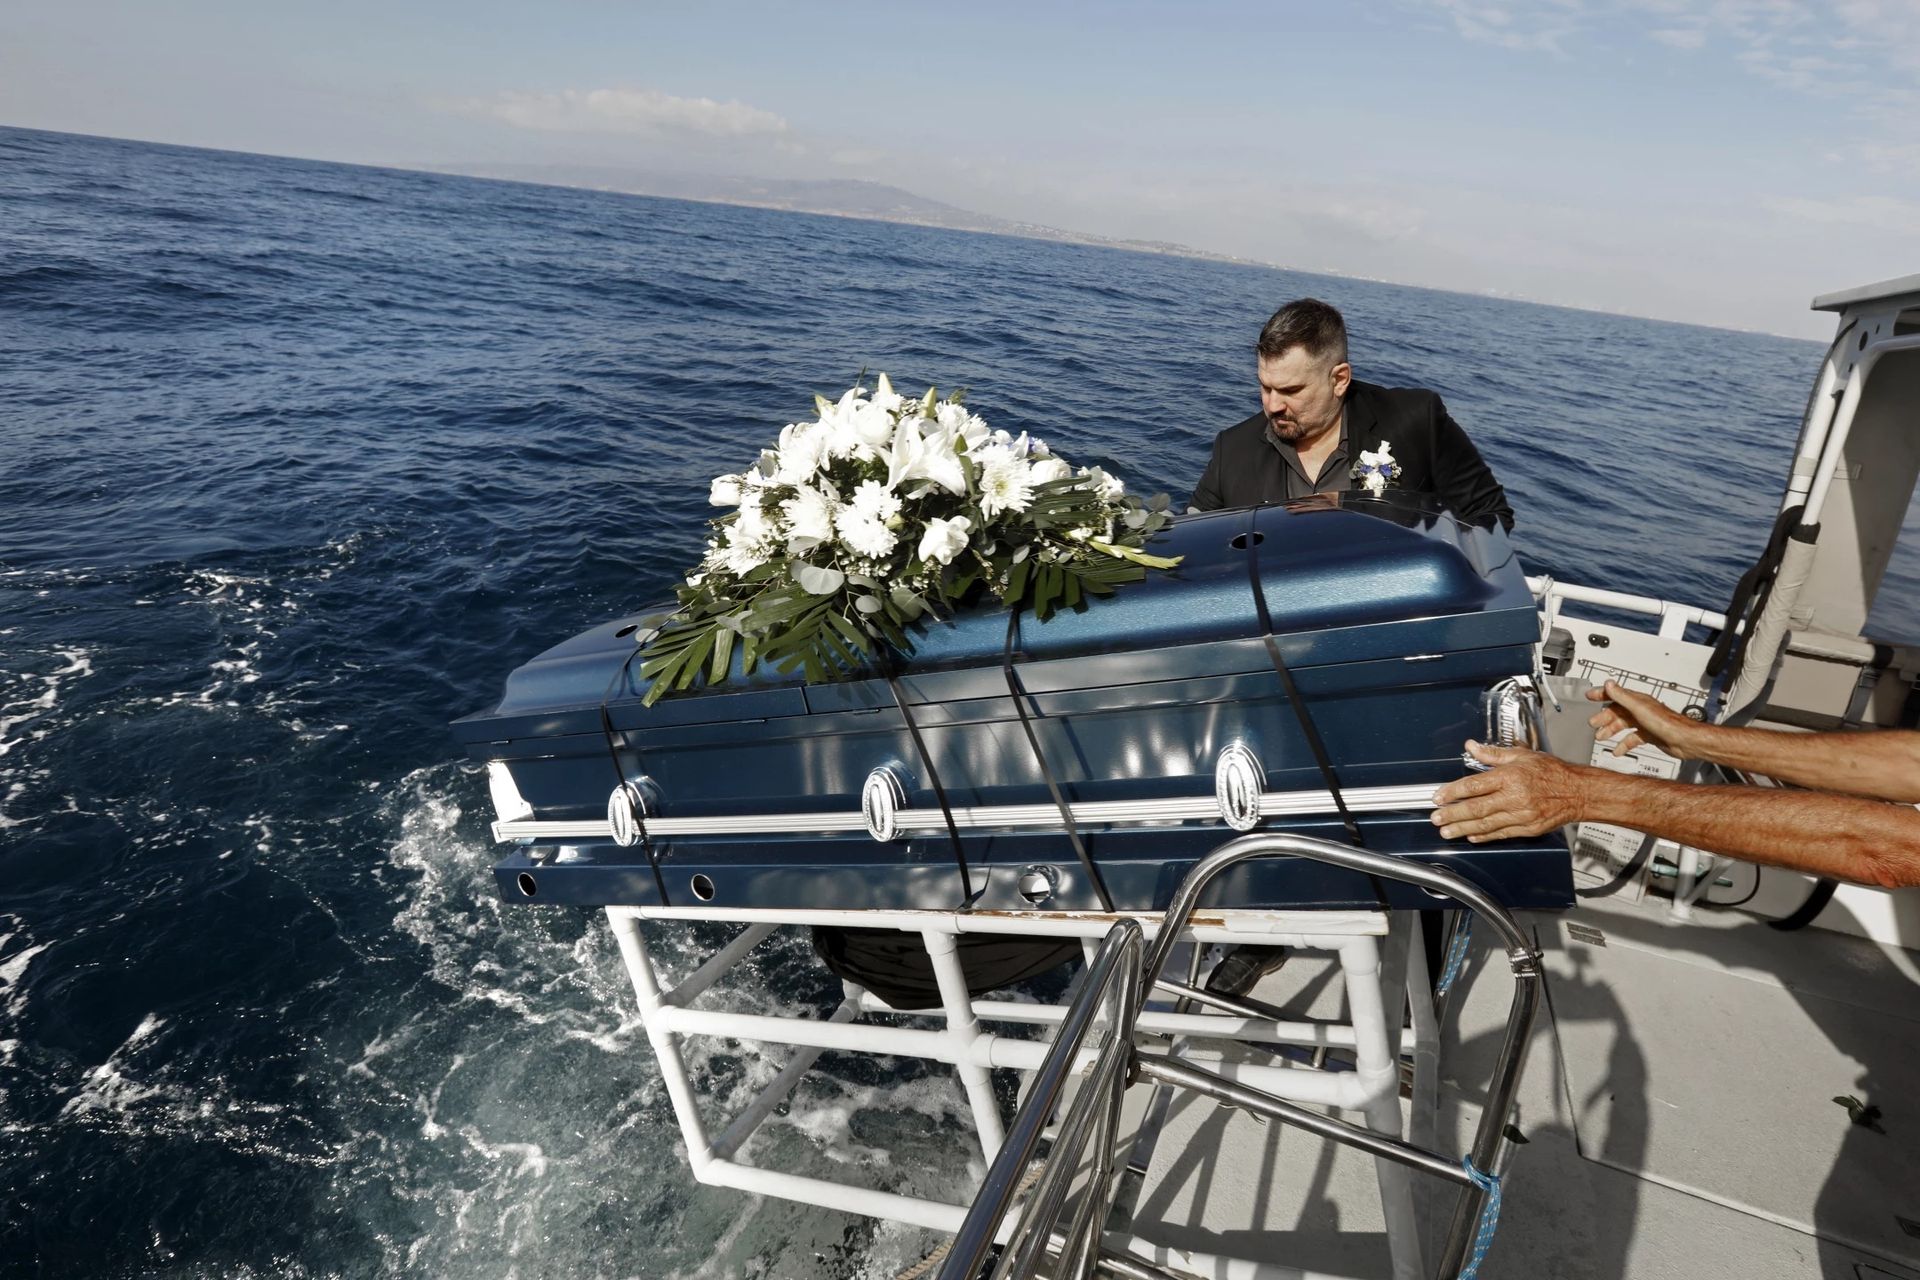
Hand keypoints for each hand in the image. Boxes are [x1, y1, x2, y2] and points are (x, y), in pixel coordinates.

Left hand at [1430, 741, 1592, 841]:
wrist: (1579, 792)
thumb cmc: (1553, 772)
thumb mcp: (1522, 755)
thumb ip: (1493, 754)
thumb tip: (1471, 746)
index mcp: (1511, 777)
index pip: (1474, 786)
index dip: (1453, 792)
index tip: (1439, 797)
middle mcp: (1515, 797)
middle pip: (1476, 808)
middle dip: (1453, 814)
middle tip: (1436, 818)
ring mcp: (1521, 815)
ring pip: (1486, 824)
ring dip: (1463, 828)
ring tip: (1447, 832)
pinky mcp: (1528, 828)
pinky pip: (1501, 833)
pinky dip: (1484, 836)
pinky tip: (1471, 836)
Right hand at [1586, 679, 1693, 757]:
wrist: (1684, 740)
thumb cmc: (1666, 723)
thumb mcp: (1639, 708)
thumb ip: (1622, 696)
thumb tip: (1609, 683)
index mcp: (1637, 701)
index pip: (1616, 694)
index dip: (1602, 694)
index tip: (1590, 695)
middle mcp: (1640, 710)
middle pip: (1617, 711)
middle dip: (1604, 717)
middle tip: (1593, 723)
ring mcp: (1645, 723)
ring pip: (1623, 725)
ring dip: (1611, 730)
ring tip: (1601, 737)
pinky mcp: (1649, 735)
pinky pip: (1632, 739)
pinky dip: (1623, 744)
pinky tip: (1618, 750)